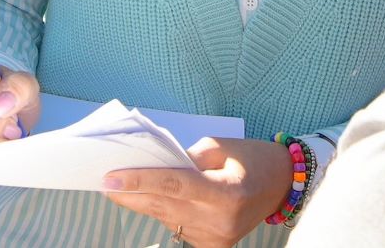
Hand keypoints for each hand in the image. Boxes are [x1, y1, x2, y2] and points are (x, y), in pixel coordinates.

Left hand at [103, 137, 292, 247]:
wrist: (282, 185)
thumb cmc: (253, 159)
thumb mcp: (221, 146)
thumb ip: (187, 157)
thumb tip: (153, 165)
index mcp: (226, 193)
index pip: (174, 185)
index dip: (140, 181)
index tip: (110, 177)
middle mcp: (220, 222)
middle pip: (163, 206)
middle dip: (130, 194)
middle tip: (102, 181)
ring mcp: (216, 238)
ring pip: (166, 218)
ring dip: (143, 202)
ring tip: (120, 186)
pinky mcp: (214, 246)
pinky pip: (178, 226)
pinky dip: (163, 211)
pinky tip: (149, 198)